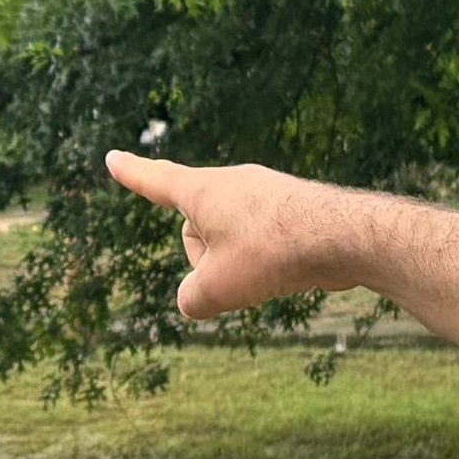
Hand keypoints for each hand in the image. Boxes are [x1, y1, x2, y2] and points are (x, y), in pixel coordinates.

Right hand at [103, 150, 360, 319]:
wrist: (345, 237)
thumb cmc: (272, 254)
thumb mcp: (216, 289)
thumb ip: (191, 299)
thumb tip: (196, 299)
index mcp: (204, 192)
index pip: (157, 181)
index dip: (132, 174)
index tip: (113, 159)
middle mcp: (232, 184)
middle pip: (197, 231)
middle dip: (207, 261)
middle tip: (237, 273)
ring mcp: (265, 194)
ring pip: (231, 242)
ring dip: (240, 266)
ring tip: (270, 272)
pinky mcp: (292, 210)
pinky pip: (262, 244)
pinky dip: (268, 263)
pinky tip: (291, 270)